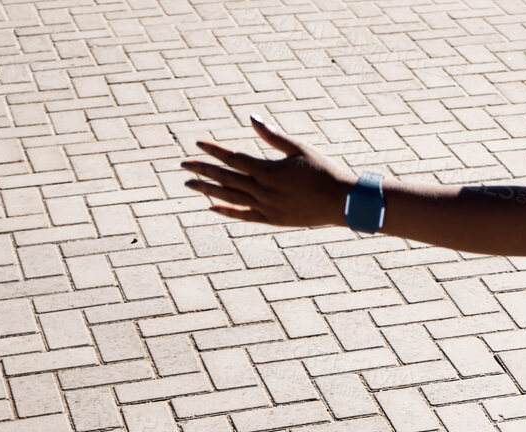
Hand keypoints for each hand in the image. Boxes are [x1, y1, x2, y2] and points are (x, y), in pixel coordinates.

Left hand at [181, 117, 354, 227]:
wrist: (342, 202)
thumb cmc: (323, 171)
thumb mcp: (299, 149)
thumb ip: (273, 136)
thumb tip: (252, 118)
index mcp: (268, 170)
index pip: (232, 158)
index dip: (213, 151)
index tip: (197, 144)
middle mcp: (263, 190)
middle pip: (225, 178)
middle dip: (202, 171)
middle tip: (182, 166)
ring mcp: (266, 207)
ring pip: (230, 198)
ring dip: (208, 191)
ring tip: (190, 185)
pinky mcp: (272, 219)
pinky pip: (243, 216)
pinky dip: (226, 211)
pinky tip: (211, 207)